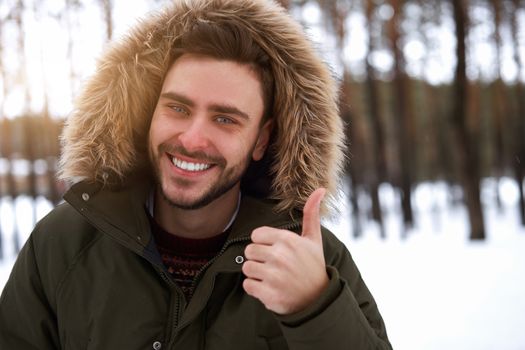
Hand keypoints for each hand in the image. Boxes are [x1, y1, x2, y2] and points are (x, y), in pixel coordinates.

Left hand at [242, 188, 328, 314]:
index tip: (275, 251)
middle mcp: (280, 256)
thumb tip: (319, 189)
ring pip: (246, 268)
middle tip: (274, 266)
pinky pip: (247, 285)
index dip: (263, 243)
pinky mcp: (268, 294)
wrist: (318, 299)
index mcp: (287, 240)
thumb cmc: (313, 266)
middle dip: (258, 259)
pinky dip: (256, 289)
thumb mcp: (313, 239)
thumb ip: (311, 214)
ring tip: (272, 277)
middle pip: (249, 251)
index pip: (256, 235)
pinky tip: (270, 288)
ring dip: (256, 274)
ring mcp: (274, 276)